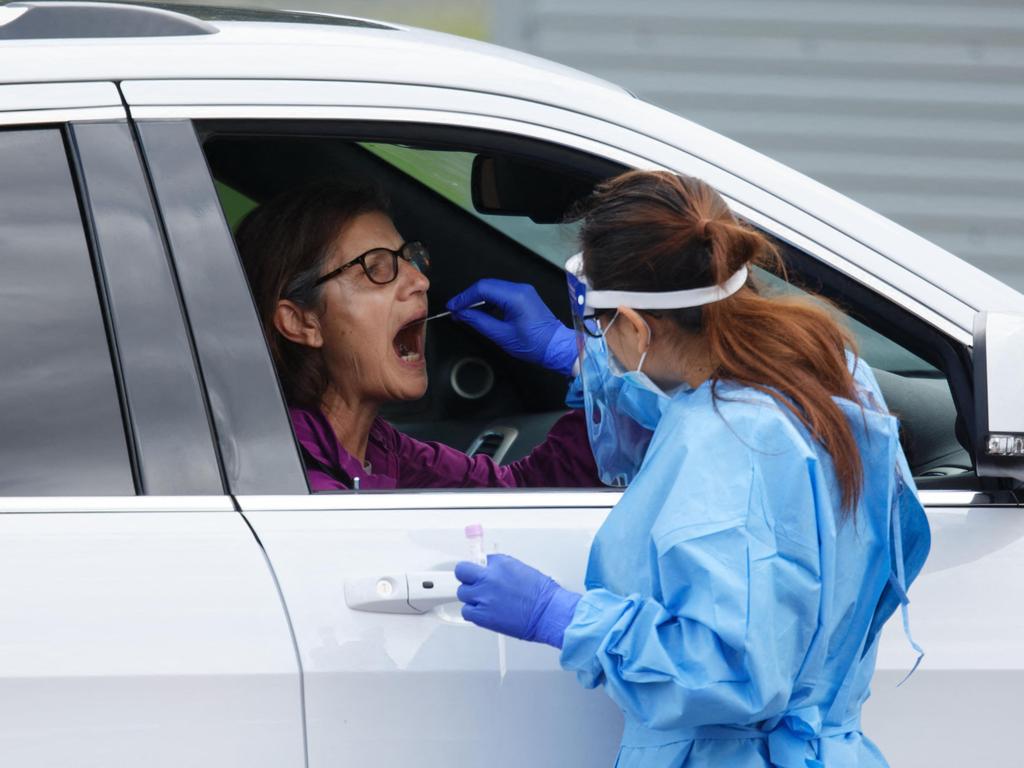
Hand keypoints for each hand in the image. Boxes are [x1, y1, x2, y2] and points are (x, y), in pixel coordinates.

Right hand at [446, 279, 576, 375]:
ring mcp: (523, 291)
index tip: (452, 307)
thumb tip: (462, 314)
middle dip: (469, 297)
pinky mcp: (525, 297)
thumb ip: (479, 322)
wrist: (557, 347)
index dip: (464, 297)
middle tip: (456, 310)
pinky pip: (502, 294)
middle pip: (487, 286)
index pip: (482, 289)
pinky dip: (489, 301)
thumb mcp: (502, 335)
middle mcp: (520, 289)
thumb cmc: (535, 344)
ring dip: (478, 299)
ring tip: (466, 313)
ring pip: (493, 289)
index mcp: (515, 296)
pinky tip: (481, 312)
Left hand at [455, 554, 580, 647]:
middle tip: (473, 582)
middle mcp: (489, 578)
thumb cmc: (542, 594)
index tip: (479, 571)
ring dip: (471, 596)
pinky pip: (467, 611)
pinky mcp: (483, 615)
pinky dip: (473, 612)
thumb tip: (492, 571)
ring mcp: (484, 597)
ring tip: (484, 600)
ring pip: (463, 593)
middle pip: (462, 572)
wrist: (548, 613)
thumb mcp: (521, 570)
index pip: (478, 559)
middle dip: (467, 576)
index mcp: (500, 564)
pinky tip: (483, 611)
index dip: (479, 567)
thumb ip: (502, 569)